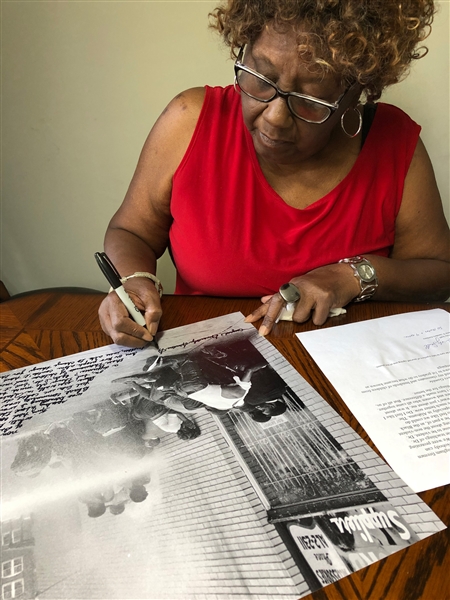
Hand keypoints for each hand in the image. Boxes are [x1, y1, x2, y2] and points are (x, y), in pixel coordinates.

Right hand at [98, 278, 161, 346]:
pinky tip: (137, 332)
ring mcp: (105, 320)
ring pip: (117, 339)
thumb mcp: (151, 296)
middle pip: (117, 335)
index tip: (149, 335)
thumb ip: (154, 312)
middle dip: (135, 340)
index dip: (135, 331)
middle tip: (148, 338)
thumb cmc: (140, 289)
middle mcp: (105, 312)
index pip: (121, 322)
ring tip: (143, 334)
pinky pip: (117, 338)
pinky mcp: (108, 327)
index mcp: (114, 300)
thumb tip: (152, 330)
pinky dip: (129, 339)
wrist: (133, 286)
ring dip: (133, 340)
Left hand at [245, 263, 359, 334]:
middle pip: (280, 307)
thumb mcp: (301, 285)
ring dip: (307, 317)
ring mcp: (312, 292)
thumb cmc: (322, 282)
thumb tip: (265, 300)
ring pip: (299, 317)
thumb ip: (284, 295)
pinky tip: (326, 309)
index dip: (260, 311)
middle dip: (271, 320)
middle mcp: (299, 286)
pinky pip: (317, 320)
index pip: (273, 299)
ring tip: (315, 308)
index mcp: (292, 285)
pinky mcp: (325, 298)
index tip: (248, 321)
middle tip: (264, 332)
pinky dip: (321, 318)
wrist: (346, 275)